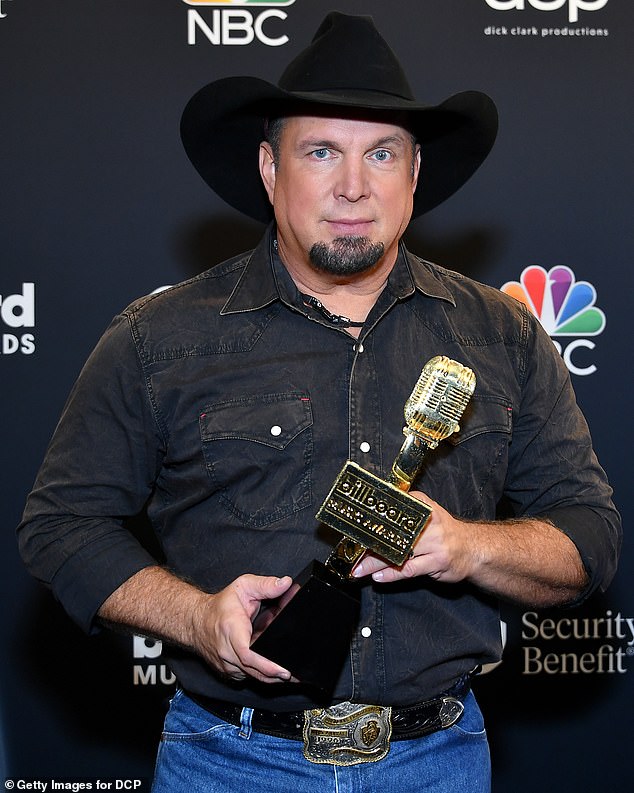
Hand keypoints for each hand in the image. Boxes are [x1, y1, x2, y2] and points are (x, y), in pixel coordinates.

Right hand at [193, 574, 295, 683]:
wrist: (196, 622)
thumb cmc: (220, 606)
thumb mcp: (243, 587)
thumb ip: (265, 585)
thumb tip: (285, 583)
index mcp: (231, 630)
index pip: (248, 655)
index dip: (266, 665)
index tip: (282, 670)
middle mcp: (227, 652)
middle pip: (255, 671)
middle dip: (276, 673)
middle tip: (294, 672)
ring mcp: (227, 666)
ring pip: (254, 676)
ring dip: (270, 671)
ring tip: (284, 662)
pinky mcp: (230, 673)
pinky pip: (249, 675)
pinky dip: (261, 671)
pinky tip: (270, 662)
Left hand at [352, 492, 471, 584]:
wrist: (473, 549)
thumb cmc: (444, 531)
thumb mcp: (428, 511)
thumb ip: (406, 509)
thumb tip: (375, 512)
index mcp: (422, 507)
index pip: (392, 512)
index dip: (372, 522)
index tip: (354, 530)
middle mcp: (428, 522)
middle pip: (393, 534)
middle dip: (370, 546)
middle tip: (353, 555)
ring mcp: (434, 543)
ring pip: (398, 554)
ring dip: (375, 563)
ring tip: (359, 569)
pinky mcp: (437, 562)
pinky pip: (410, 569)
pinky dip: (392, 574)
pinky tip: (379, 577)